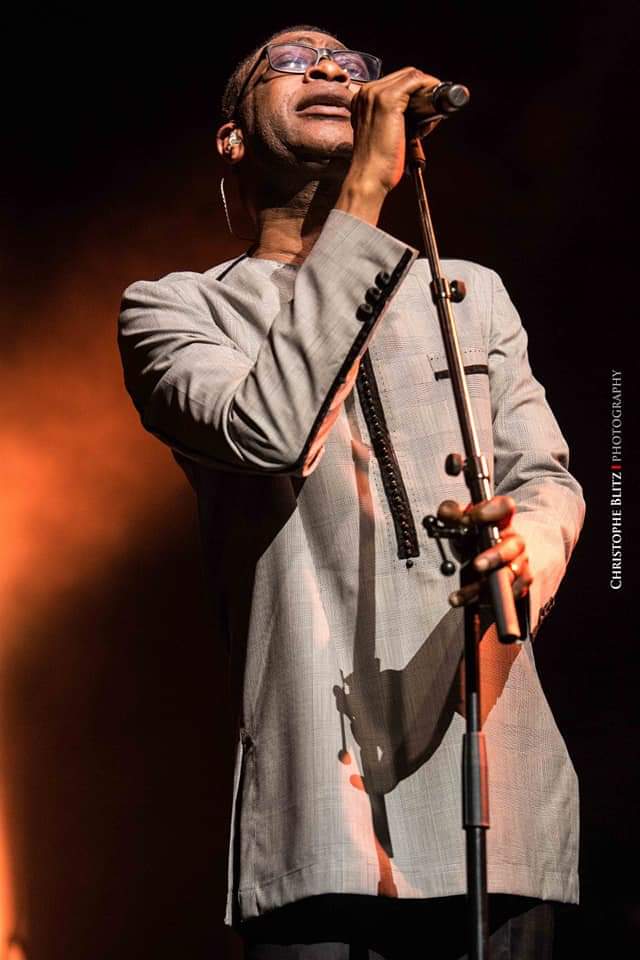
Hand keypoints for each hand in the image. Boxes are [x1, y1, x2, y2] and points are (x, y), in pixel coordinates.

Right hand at [335, 67, 441, 223]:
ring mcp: (376, 94)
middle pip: (405, 76)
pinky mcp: (389, 100)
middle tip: (433, 113)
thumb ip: (392, 121)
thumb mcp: (381, 134)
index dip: (415, 92)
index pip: (395, 82)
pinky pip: (416, 82)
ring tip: (432, 118)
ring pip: (412, 77)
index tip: (426, 108)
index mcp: (363, 99)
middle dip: (423, 91)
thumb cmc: (375, 163)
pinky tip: (433, 109)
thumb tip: (416, 117)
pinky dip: (429, 89)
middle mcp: (367, 92)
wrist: (368, 177)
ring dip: (428, 92)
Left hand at [436, 495, 532, 607]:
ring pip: (508, 576)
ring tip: (461, 595)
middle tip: (477, 565)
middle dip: (495, 557)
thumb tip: (445, 513)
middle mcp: (515, 540)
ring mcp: (519, 562)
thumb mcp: (465, 521)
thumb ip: (453, 514)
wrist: (496, 549)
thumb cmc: (480, 534)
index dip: (489, 512)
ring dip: (482, 587)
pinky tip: (463, 601)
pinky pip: (504, 595)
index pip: (504, 507)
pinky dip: (481, 600)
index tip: (469, 520)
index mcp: (503, 519)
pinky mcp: (518, 584)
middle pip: (512, 547)